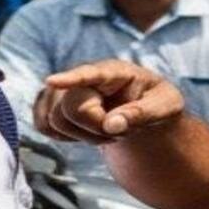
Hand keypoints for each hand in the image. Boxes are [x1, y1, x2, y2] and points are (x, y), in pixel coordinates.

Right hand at [36, 61, 184, 142]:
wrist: (140, 107)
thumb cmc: (156, 102)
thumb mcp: (165, 106)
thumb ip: (141, 114)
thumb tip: (111, 125)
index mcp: (114, 71)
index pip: (90, 73)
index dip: (70, 79)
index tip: (52, 81)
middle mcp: (84, 76)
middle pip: (70, 108)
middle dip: (94, 129)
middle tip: (117, 132)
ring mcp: (64, 88)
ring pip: (54, 120)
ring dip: (82, 136)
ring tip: (105, 130)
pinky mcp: (50, 103)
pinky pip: (42, 125)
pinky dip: (62, 137)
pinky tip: (83, 131)